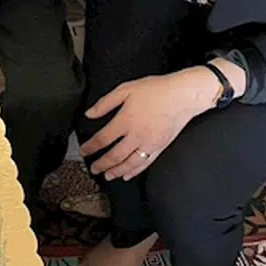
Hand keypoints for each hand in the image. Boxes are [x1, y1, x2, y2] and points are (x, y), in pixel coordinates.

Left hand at [78, 68, 217, 180]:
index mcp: (125, 121)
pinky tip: (128, 174)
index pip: (102, 139)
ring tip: (107, 176)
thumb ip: (105, 103)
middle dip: (101, 164)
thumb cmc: (155, 90)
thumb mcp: (125, 89)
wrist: (182, 95)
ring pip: (129, 163)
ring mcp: (149, 143)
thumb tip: (90, 113)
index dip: (90, 147)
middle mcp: (136, 135)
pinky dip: (135, 171)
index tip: (83, 151)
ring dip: (116, 171)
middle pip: (114, 155)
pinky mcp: (160, 147)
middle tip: (93, 169)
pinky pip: (145, 163)